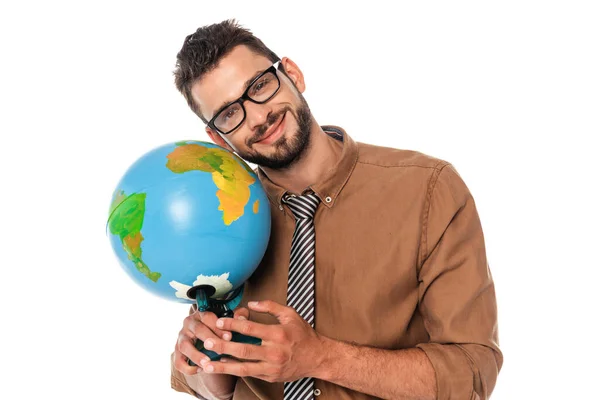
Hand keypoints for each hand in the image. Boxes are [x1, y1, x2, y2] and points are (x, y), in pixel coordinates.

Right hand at [173, 306, 249, 375]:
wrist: (205, 340)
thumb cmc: (221, 328)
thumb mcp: (229, 320)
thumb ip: (238, 317)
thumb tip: (242, 319)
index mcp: (201, 313)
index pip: (208, 317)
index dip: (218, 327)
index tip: (229, 337)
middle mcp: (189, 324)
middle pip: (198, 330)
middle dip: (210, 340)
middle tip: (220, 350)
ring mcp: (181, 338)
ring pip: (185, 346)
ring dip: (196, 355)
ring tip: (207, 363)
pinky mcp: (177, 352)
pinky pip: (178, 362)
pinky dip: (188, 368)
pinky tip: (200, 370)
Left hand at [200, 300, 326, 382]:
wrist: (317, 358)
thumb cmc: (303, 334)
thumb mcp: (290, 315)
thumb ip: (270, 307)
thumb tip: (251, 303)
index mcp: (278, 334)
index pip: (251, 328)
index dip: (233, 324)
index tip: (219, 321)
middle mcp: (274, 351)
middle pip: (244, 349)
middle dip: (223, 345)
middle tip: (207, 341)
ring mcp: (272, 366)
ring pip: (244, 367)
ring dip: (224, 365)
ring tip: (207, 363)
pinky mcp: (270, 376)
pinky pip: (249, 374)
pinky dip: (234, 371)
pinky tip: (222, 367)